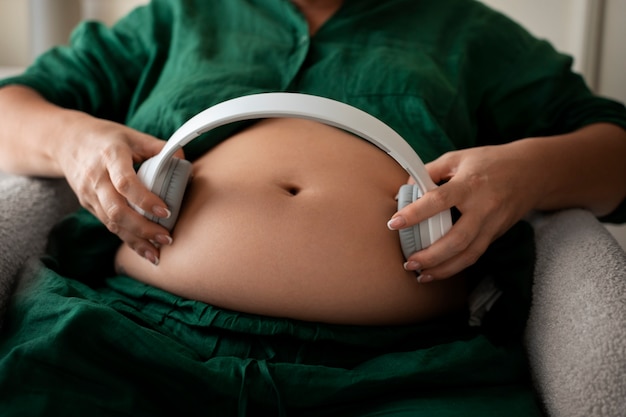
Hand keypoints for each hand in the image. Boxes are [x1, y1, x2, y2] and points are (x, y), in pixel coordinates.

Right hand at [55, 116, 181, 264]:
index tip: (165, 211)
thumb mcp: (132, 135)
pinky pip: (108, 225)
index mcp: (110, 156)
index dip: (145, 200)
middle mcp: (96, 177)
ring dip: (135, 240)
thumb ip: (159, 148)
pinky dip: (126, 238)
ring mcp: (89, 193)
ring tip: (157, 252)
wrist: (66, 140)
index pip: (125, 183)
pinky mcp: (87, 204)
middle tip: (166, 237)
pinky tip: (143, 249)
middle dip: (142, 228)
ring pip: (111, 223)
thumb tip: (183, 162)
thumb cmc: (106, 137)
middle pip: (117, 210)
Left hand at [387, 143, 541, 281]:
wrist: (532, 172)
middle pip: (456, 239)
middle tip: (409, 261)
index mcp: (469, 184)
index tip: (394, 223)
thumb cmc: (490, 162)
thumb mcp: (458, 158)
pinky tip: (438, 271)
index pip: (438, 201)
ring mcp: (492, 224)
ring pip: (468, 254)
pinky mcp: (496, 234)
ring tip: (421, 275)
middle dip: (431, 255)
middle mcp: (483, 207)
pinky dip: (456, 267)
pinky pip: (475, 255)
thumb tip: (406, 188)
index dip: (415, 213)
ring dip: (443, 269)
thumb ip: (431, 171)